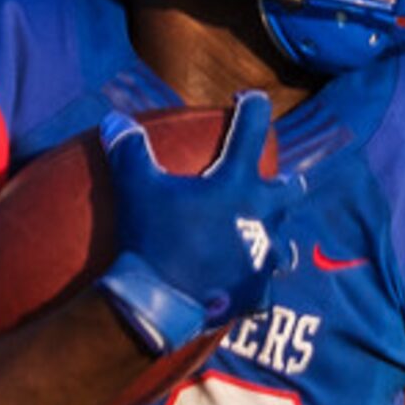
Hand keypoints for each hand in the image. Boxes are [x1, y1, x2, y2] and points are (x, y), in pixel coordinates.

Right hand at [91, 93, 296, 355]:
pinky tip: (243, 285)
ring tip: (264, 237)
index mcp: (237, 183)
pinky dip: (254, 283)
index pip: (253, 128)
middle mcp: (263, 216)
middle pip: (290, 189)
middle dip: (285, 181)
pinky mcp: (257, 293)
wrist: (158, 305)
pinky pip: (264, 288)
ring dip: (275, 235)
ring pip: (285, 243)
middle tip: (273, 181)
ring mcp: (264, 257)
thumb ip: (128, 148)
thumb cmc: (151, 238)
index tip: (246, 99)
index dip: (252, 106)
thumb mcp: (134, 186)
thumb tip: (114, 118)